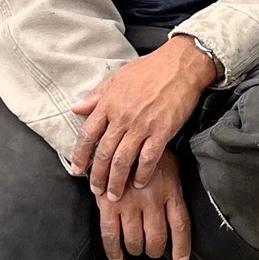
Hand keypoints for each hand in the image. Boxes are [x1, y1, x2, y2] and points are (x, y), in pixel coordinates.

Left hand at [70, 35, 215, 200]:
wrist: (181, 64)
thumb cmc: (151, 68)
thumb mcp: (119, 77)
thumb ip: (97, 96)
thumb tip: (77, 108)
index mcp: (109, 104)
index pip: (88, 135)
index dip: (80, 156)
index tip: (77, 170)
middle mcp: (122, 117)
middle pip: (104, 154)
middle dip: (97, 176)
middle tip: (96, 191)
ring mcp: (142, 125)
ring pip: (123, 161)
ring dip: (116, 181)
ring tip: (114, 194)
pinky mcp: (162, 131)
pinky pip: (148, 158)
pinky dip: (143, 174)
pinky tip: (139, 183)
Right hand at [96, 150, 191, 259]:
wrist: (122, 136)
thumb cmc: (149, 154)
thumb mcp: (171, 167)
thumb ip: (174, 190)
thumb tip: (177, 215)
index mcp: (171, 190)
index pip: (180, 226)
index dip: (181, 247)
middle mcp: (152, 200)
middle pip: (157, 238)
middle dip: (155, 249)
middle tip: (152, 249)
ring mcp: (129, 203)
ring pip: (135, 241)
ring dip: (137, 249)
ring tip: (137, 248)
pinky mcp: (108, 205)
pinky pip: (110, 236)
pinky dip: (114, 251)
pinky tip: (118, 258)